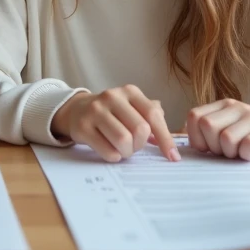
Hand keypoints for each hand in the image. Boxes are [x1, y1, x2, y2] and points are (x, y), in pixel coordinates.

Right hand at [51, 85, 179, 162]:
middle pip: (140, 130)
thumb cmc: (112, 113)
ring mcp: (95, 111)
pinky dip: (114, 156)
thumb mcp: (132, 107)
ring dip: (127, 152)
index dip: (166, 138)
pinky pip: (108, 151)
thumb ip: (151, 117)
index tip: (173, 156)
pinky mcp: (83, 127)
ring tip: (122, 149)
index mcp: (130, 92)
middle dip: (140, 144)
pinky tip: (111, 150)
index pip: (153, 115)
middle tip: (134, 146)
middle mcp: (112, 97)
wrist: (77, 110)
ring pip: (123, 140)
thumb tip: (168, 140)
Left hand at [185, 99, 249, 160]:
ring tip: (240, 153)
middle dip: (213, 146)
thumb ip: (210, 130)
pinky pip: (247, 146)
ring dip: (231, 153)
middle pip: (208, 127)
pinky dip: (247, 155)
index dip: (195, 136)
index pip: (194, 116)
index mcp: (222, 105)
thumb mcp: (229, 124)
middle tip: (226, 152)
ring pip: (226, 138)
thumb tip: (187, 143)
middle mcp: (235, 107)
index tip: (206, 148)